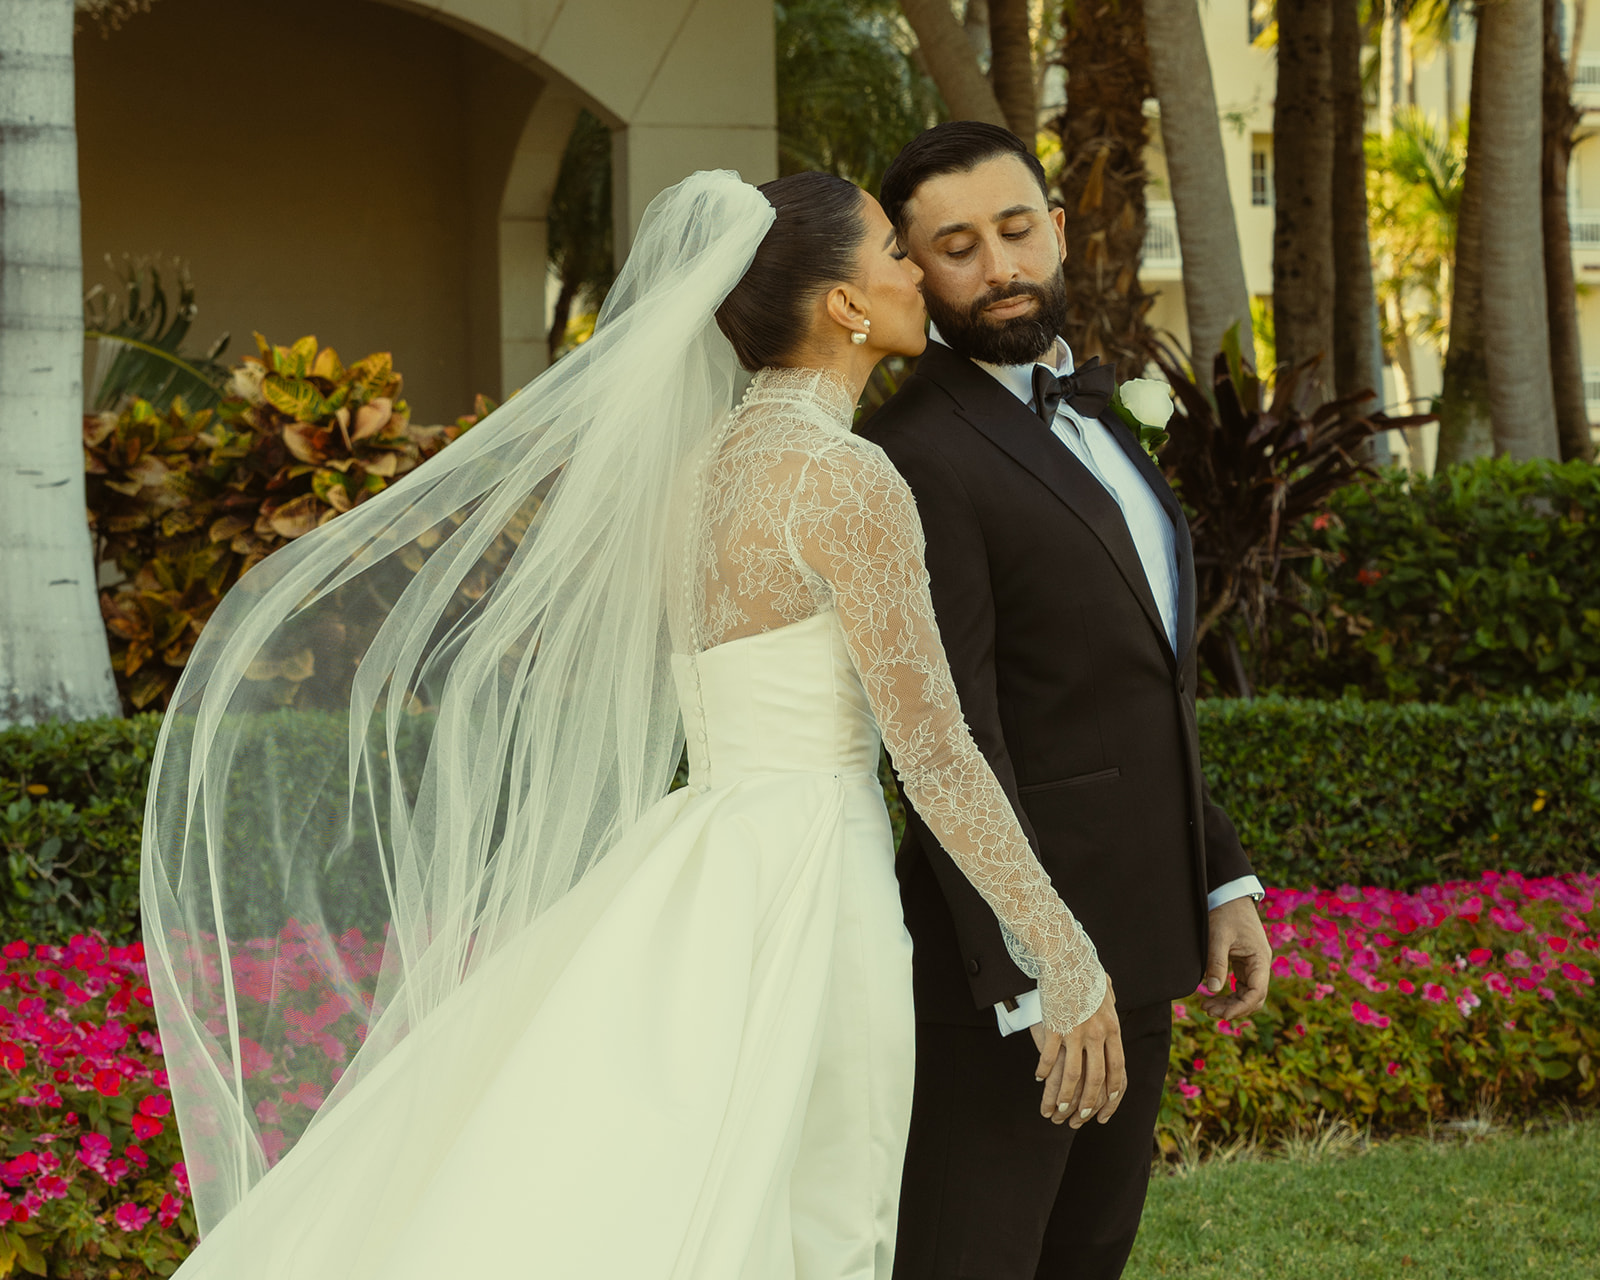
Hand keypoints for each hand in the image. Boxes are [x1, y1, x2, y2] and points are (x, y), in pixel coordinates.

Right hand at [1028, 981, 1125, 1128]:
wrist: (1066, 957)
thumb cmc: (1085, 970)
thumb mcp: (1106, 990)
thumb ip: (1111, 1003)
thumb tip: (1114, 1003)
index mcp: (1113, 1028)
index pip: (1117, 1069)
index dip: (1112, 1092)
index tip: (1106, 1107)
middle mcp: (1097, 1034)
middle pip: (1096, 1078)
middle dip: (1089, 1102)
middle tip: (1081, 1116)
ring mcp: (1076, 1032)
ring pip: (1073, 1075)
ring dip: (1067, 1096)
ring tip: (1060, 1109)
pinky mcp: (1056, 1028)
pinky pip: (1049, 1056)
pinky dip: (1043, 1070)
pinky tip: (1038, 1077)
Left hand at [1201, 895, 1271, 1019]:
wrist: (1229, 894)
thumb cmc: (1226, 912)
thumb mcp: (1218, 936)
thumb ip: (1216, 962)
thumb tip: (1213, 989)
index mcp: (1260, 959)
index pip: (1257, 993)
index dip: (1240, 1007)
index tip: (1222, 1015)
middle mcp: (1260, 964)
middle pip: (1254, 997)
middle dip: (1234, 1008)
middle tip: (1209, 1011)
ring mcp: (1253, 964)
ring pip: (1247, 994)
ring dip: (1231, 1003)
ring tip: (1207, 1007)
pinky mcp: (1244, 962)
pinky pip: (1241, 985)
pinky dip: (1229, 994)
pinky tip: (1212, 996)